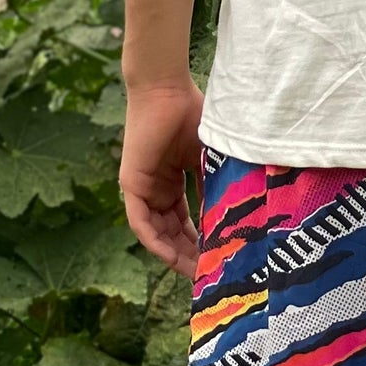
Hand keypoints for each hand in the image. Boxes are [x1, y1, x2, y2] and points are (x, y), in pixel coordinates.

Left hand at [120, 80, 203, 278]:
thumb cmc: (192, 113)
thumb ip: (215, 183)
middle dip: (190, 253)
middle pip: (172, 231)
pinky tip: (170, 255)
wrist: (166, 90)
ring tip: (194, 271)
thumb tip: (234, 214)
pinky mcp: (131, 185)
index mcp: (175, 180)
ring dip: (174, 252)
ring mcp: (143, 188)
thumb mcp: (210, 156)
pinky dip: (155, 240)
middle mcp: (157, 189)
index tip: (218, 257)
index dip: (201, 240)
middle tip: (207, 274)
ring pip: (157, 231)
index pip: (187, 219)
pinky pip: (141, 222)